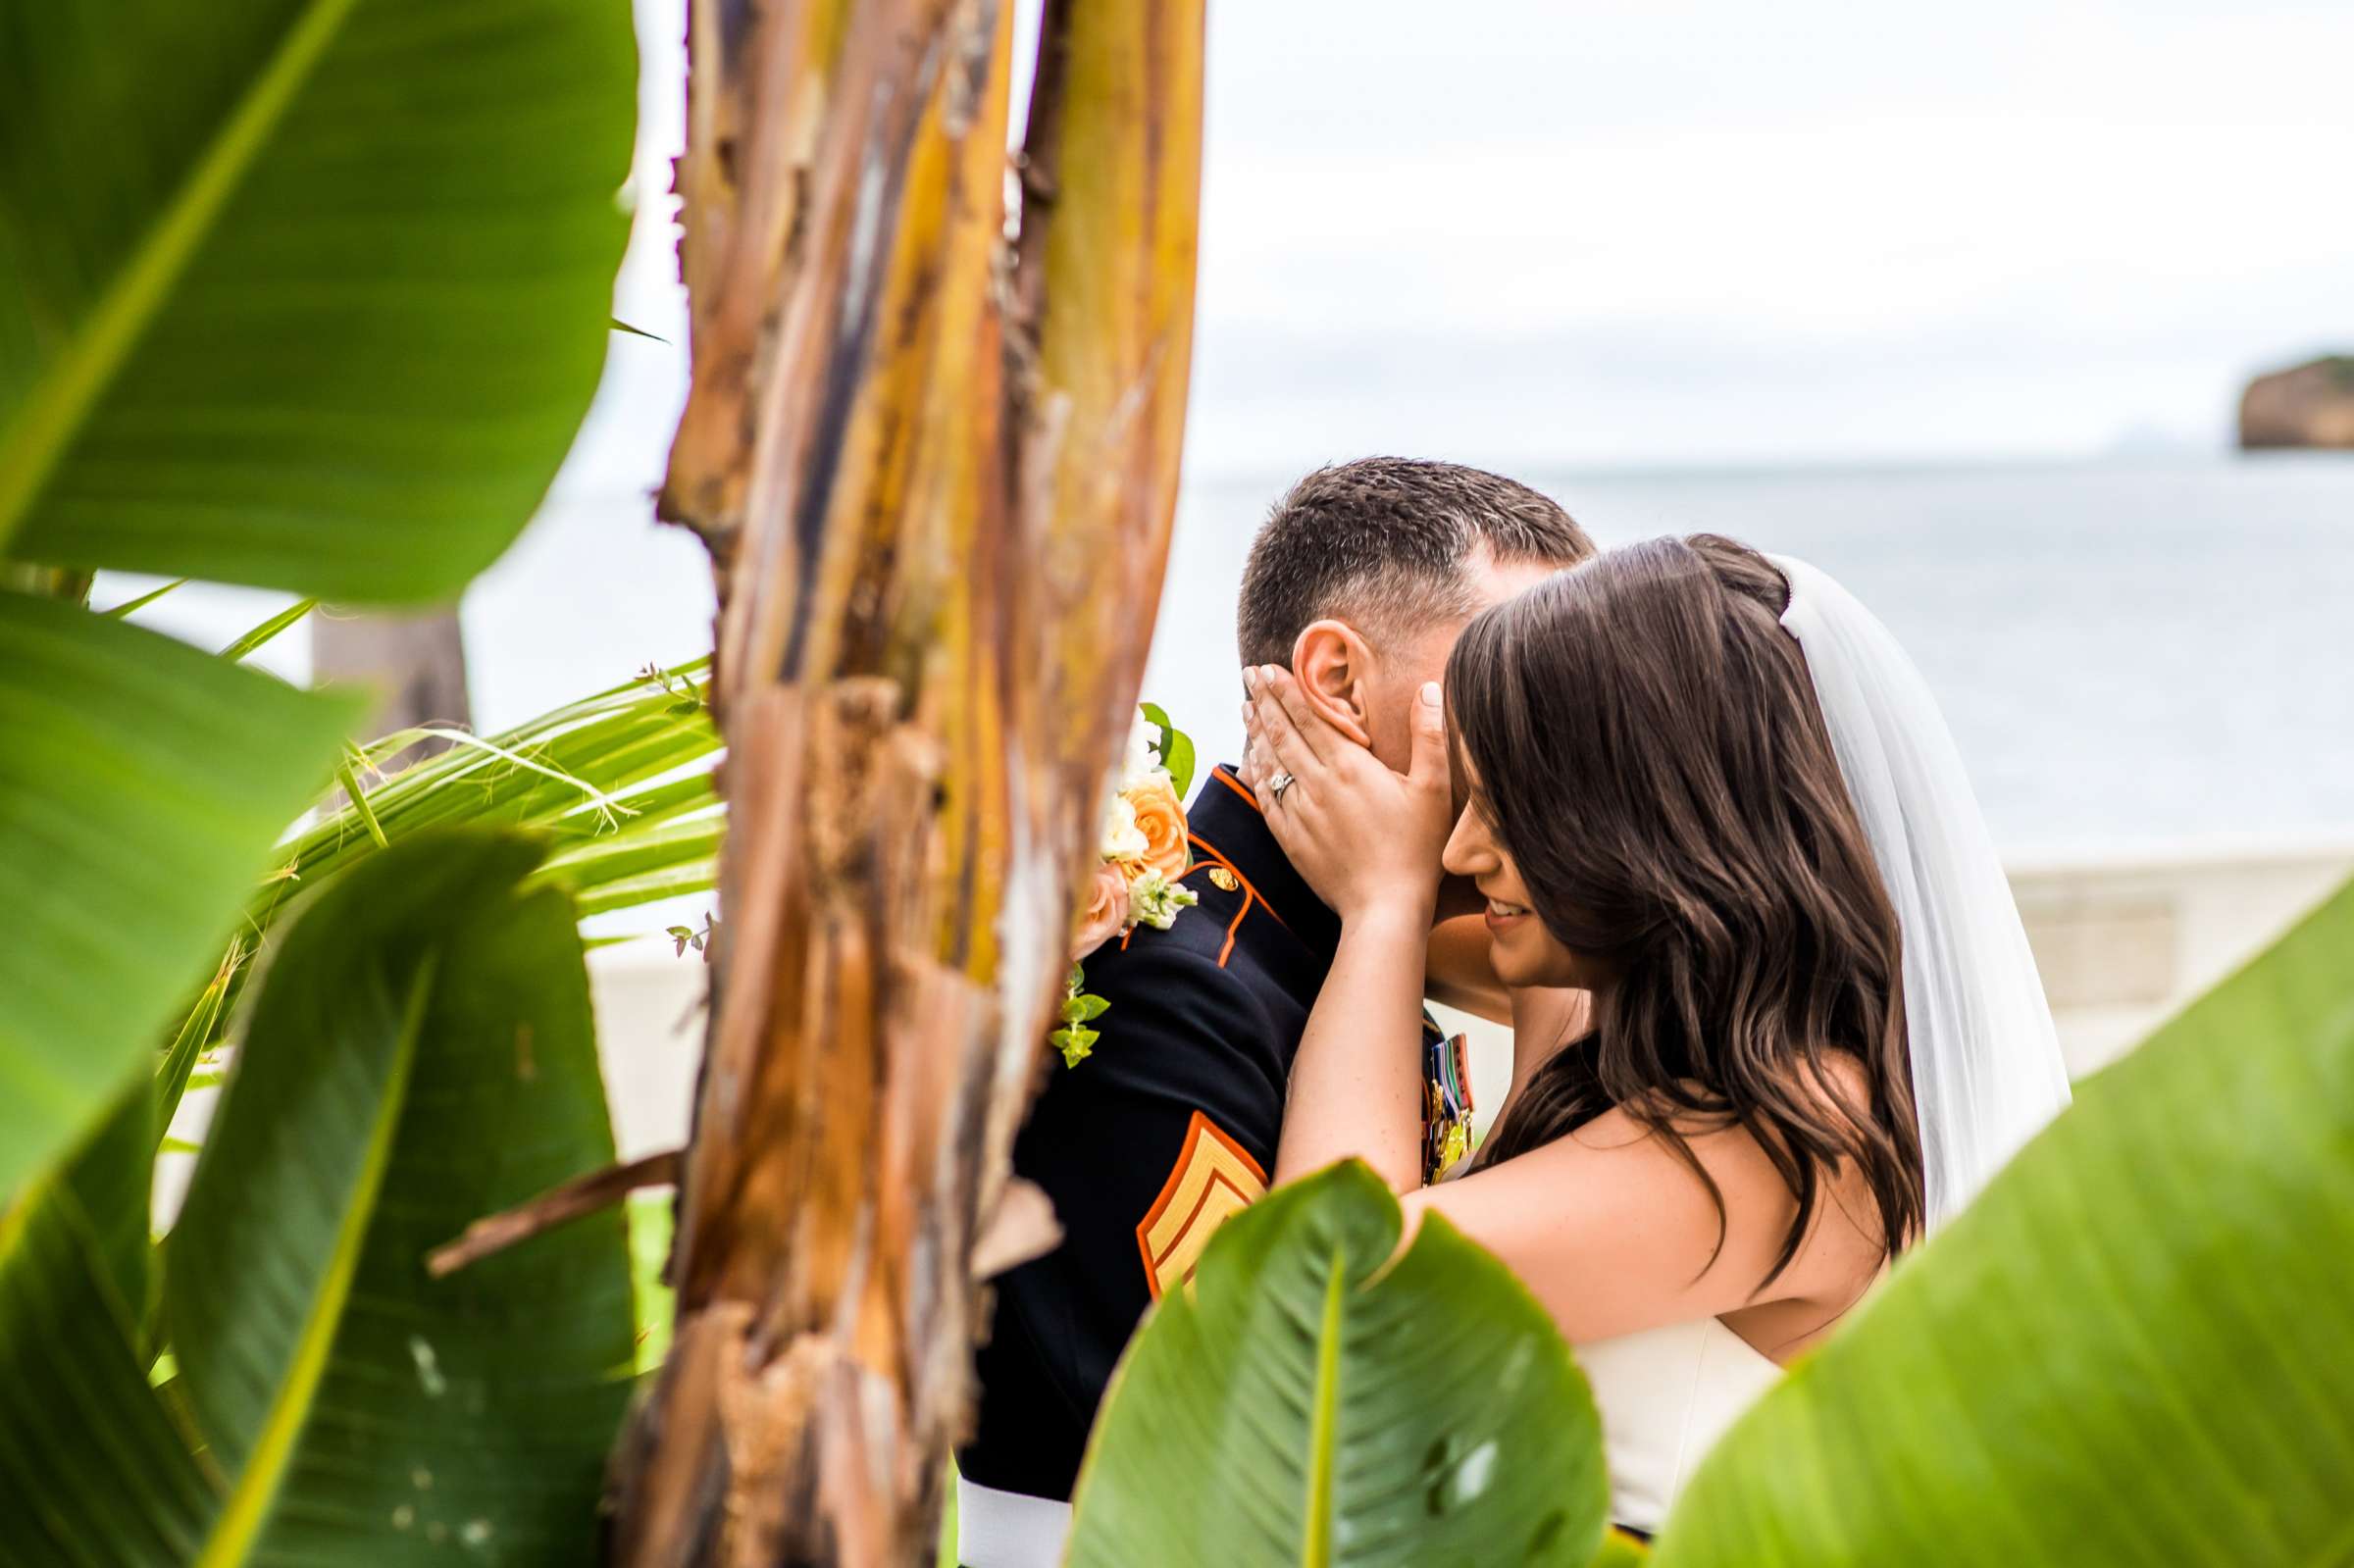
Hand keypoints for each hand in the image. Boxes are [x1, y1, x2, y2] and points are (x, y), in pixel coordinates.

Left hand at [1242, 666, 1451, 924]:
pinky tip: (1251, 760)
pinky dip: (1255, 773)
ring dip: (1256, 731)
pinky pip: (1265, 797)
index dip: (1287, 689)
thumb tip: (1428, 687)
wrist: (1385, 907)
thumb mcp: (1434, 789)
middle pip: (1283, 732)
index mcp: (1349, 766)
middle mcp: (1317, 784)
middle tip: (1250, 675)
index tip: (1270, 668)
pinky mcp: (1290, 838)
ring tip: (1246, 707)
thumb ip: (1430, 735)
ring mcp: (1299, 812)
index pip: (1310, 716)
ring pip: (1270, 762)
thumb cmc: (1417, 849)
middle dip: (1264, 700)